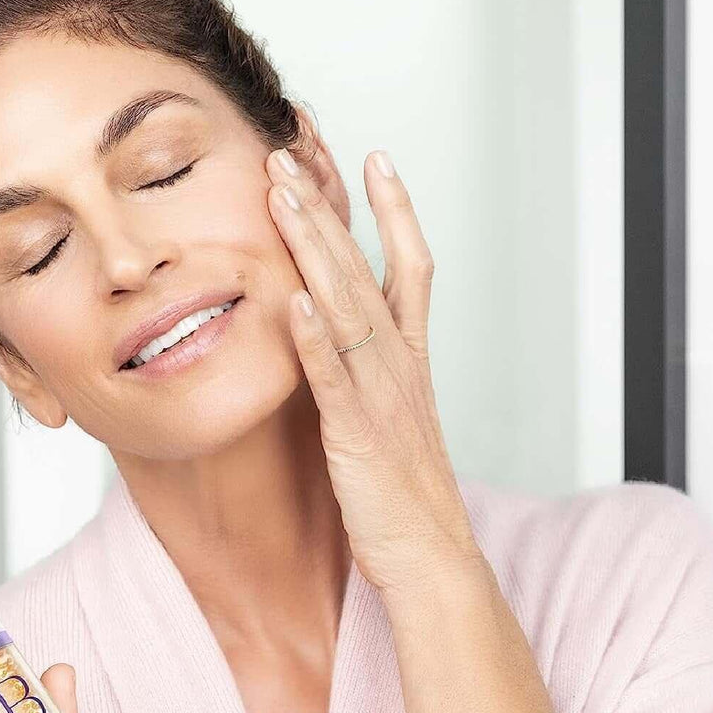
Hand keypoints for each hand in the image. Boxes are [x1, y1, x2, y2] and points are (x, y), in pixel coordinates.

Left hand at [266, 142, 481, 595]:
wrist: (430, 557)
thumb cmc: (405, 494)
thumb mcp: (390, 418)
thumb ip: (367, 374)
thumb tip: (334, 339)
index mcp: (409, 360)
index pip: (408, 266)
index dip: (394, 210)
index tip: (374, 159)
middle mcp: (400, 365)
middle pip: (365, 270)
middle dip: (327, 209)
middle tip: (292, 155)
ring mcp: (381, 395)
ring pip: (347, 306)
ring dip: (314, 248)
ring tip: (282, 197)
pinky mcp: (358, 434)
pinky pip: (336, 377)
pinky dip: (316, 336)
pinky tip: (293, 297)